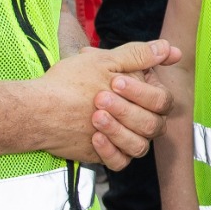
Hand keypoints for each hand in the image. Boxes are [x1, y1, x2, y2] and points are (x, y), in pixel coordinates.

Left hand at [36, 40, 179, 168]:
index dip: (143, 93)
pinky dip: (110, 150)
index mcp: (143, 95)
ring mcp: (126, 137)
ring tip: (95, 117)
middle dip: (127, 111)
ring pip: (140, 145)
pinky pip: (121, 161)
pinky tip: (95, 138)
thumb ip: (139, 55)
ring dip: (118, 131)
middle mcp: (139, 117)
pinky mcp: (111, 154)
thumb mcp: (105, 62)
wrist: (41, 107)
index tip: (116, 82)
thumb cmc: (71, 81)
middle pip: (153, 124)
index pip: (162, 100)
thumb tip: (169, 47)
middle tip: (100, 99)